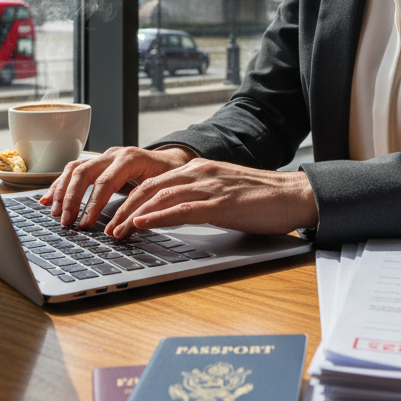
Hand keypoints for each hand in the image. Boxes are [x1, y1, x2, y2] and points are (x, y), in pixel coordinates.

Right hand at [40, 146, 193, 226]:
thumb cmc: (168, 176)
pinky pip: (73, 170)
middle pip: (85, 172)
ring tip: (55, 213)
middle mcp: (114, 154)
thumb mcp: (162, 188)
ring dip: (62, 192)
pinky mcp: (97, 162)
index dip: (93, 205)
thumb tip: (126, 224)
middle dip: (72, 198)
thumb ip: (144, 202)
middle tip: (66, 221)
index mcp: (131, 158)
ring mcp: (104, 156)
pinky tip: (48, 199)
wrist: (172, 161)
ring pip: (75, 169)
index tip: (85, 224)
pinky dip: (59, 185)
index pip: (105, 181)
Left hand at [103, 158, 318, 237]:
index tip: (113, 215)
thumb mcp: (224, 192)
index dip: (128, 198)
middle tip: (106, 227)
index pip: (154, 181)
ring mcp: (210, 186)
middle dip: (122, 207)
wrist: (295, 195)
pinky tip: (142, 224)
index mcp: (200, 169)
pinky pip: (182, 209)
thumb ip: (200, 198)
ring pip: (160, 196)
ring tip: (116, 231)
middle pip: (149, 187)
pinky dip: (158, 216)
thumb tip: (175, 214)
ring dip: (133, 215)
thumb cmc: (263, 199)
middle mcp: (200, 173)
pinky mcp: (221, 203)